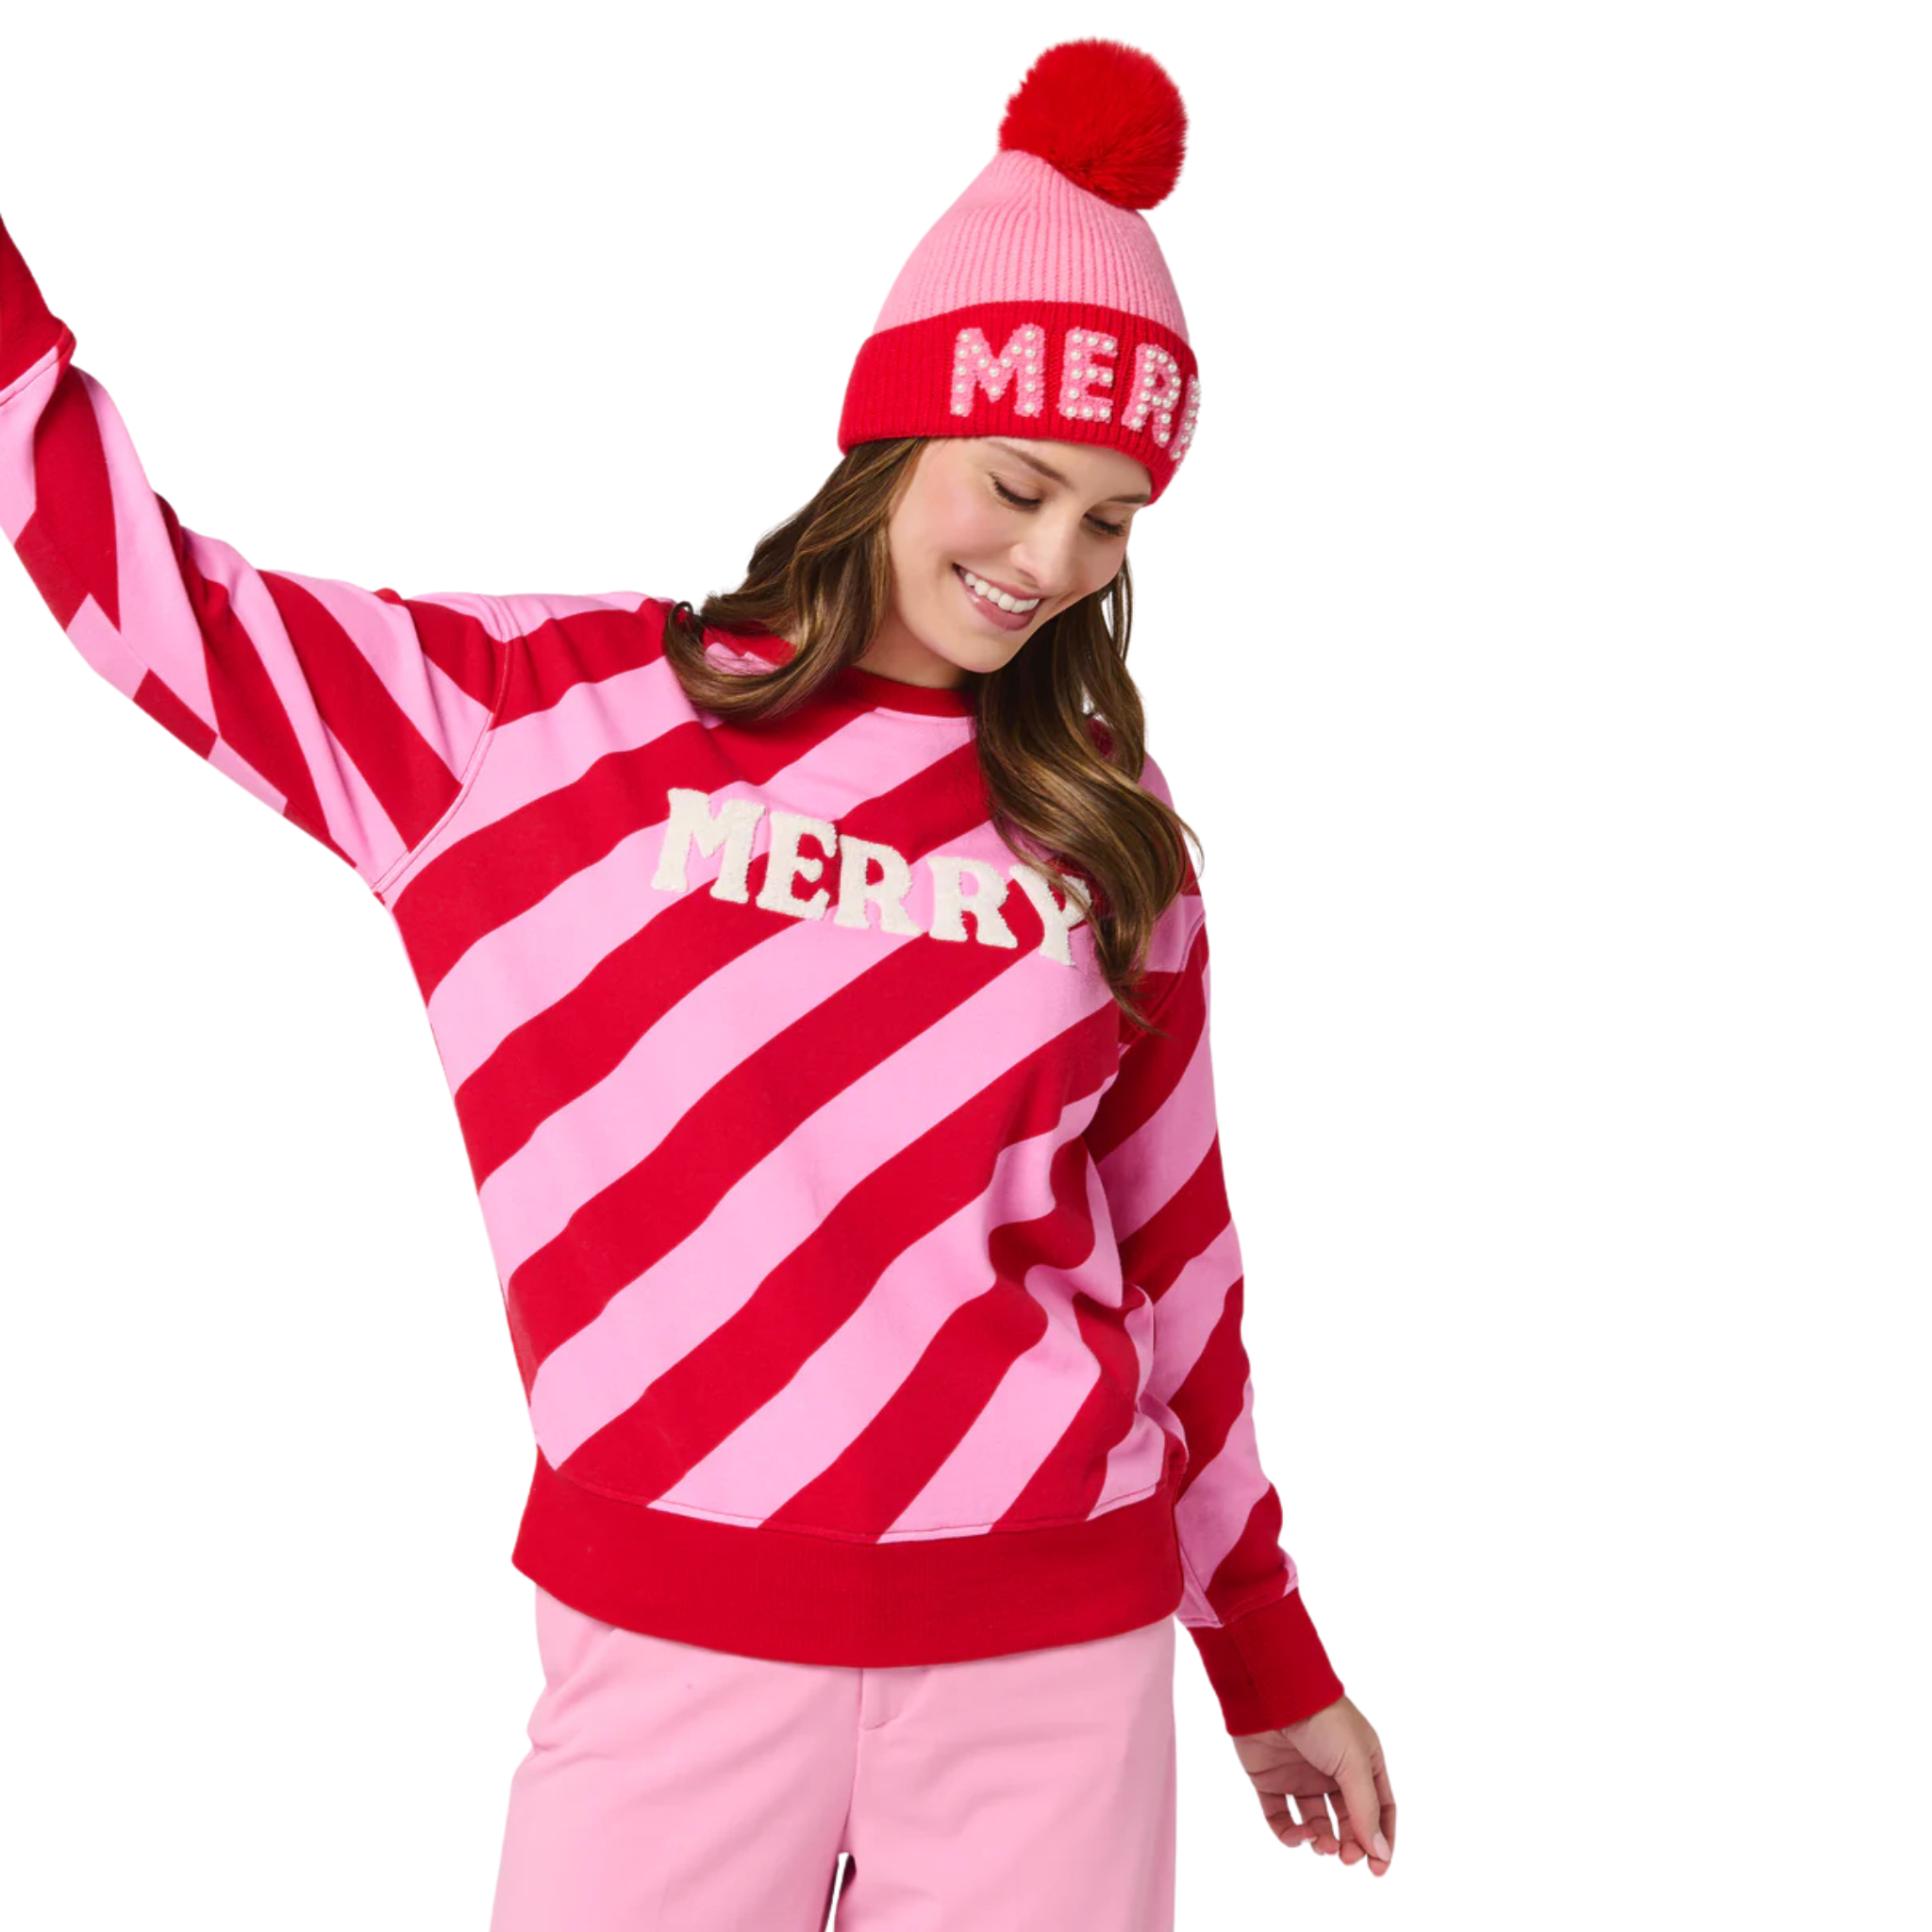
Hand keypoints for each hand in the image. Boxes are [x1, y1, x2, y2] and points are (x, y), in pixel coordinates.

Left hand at [1231, 1693, 1394, 1874]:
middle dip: (1350, 1844)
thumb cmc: (1323, 1720)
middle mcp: (1333, 1771)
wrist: (1272, 1693)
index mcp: (1362, 1762)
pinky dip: (1290, 1834)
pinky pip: (1281, 1817)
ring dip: (1322, 1841)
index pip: (1380, 1809)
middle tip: (1346, 1859)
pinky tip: (1299, 1834)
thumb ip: (1366, 1810)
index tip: (1377, 1869)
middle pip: (1349, 1820)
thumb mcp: (1355, 1764)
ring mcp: (1301, 1776)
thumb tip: (1380, 1853)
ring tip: (1323, 1844)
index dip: (1381, 1839)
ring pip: (1316, 1823)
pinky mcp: (1270, 1781)